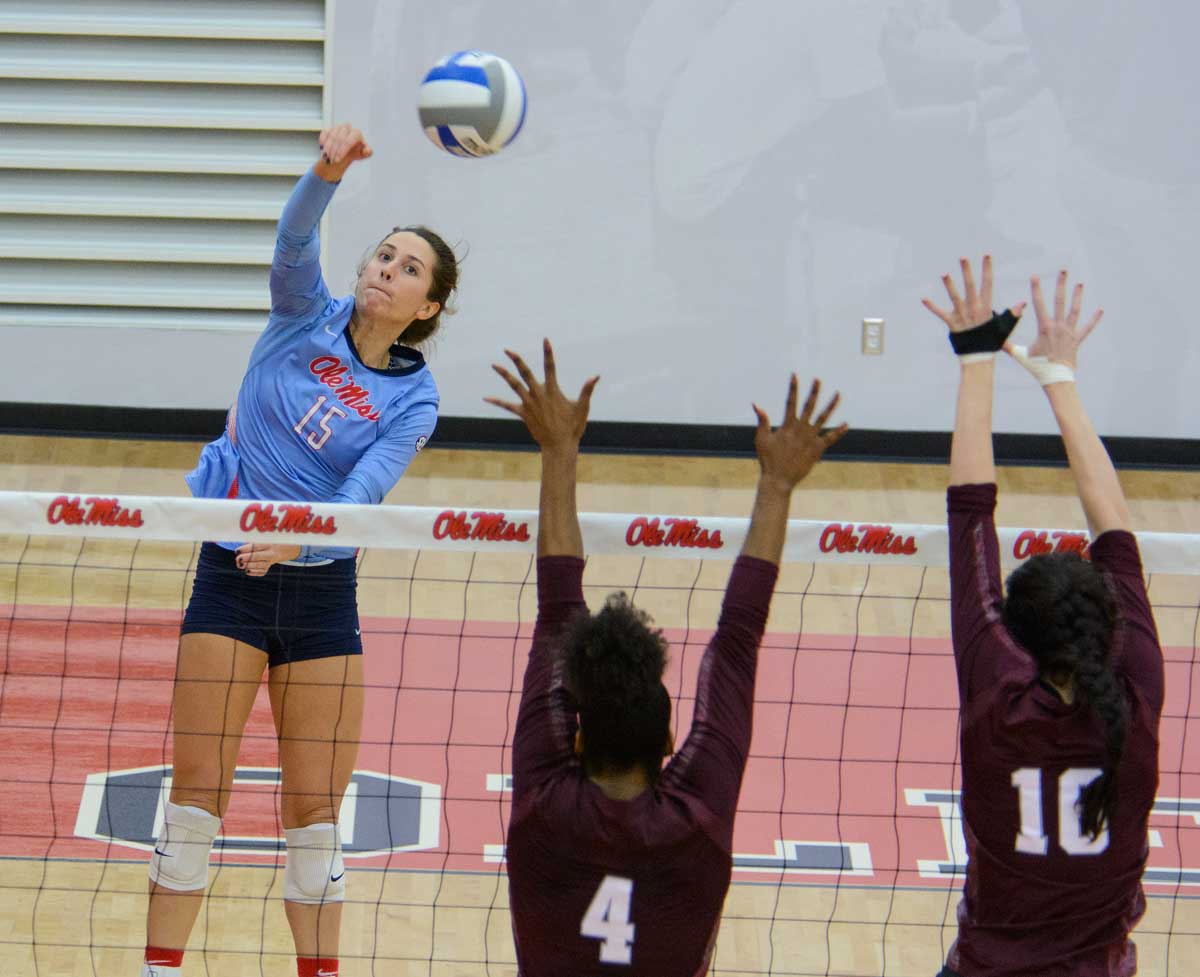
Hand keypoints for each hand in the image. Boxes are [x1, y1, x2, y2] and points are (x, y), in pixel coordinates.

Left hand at [235, 543, 301, 576]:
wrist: (283, 550)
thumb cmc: (267, 542)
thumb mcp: (262, 539)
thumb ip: (251, 542)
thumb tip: (240, 549)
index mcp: (268, 544)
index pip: (255, 546)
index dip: (245, 549)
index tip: (237, 551)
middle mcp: (270, 554)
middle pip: (257, 556)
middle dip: (246, 558)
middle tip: (238, 559)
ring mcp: (270, 562)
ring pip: (258, 566)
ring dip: (248, 566)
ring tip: (240, 565)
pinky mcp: (267, 569)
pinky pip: (260, 572)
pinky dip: (253, 572)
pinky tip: (247, 570)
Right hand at [315, 124, 372, 179]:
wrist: (347, 151)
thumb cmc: (356, 152)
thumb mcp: (363, 154)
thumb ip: (367, 152)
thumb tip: (367, 150)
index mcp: (357, 133)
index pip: (348, 141)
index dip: (342, 151)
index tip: (338, 160)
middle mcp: (347, 128)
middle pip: (339, 139)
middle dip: (334, 151)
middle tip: (332, 161)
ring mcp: (338, 127)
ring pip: (331, 136)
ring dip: (328, 149)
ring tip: (328, 158)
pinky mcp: (329, 128)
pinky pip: (324, 133)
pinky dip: (323, 141)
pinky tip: (322, 149)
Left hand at [485, 339, 598, 452]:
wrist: (559, 446)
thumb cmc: (573, 427)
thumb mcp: (582, 407)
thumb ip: (587, 390)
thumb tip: (595, 376)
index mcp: (553, 391)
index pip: (550, 367)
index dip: (548, 353)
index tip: (545, 340)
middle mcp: (538, 395)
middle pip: (526, 373)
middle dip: (517, 360)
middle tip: (508, 350)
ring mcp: (529, 404)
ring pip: (514, 386)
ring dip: (504, 375)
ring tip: (494, 365)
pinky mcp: (523, 414)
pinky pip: (508, 406)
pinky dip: (497, 401)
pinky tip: (486, 397)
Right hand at [753, 376, 847, 491]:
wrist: (779, 478)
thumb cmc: (768, 459)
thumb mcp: (761, 438)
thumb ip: (762, 420)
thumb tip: (756, 404)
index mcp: (788, 425)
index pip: (791, 402)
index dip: (793, 388)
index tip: (795, 375)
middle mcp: (801, 429)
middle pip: (810, 406)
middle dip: (814, 392)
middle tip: (818, 380)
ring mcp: (811, 438)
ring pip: (823, 418)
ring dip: (831, 406)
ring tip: (838, 394)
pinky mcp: (818, 449)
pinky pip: (831, 438)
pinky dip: (838, 431)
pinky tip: (846, 424)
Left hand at [922, 254, 1024, 331]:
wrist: (979, 356)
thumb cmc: (992, 340)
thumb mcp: (1005, 326)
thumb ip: (1014, 314)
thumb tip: (1024, 303)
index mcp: (986, 306)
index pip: (988, 283)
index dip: (987, 268)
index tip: (986, 255)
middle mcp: (973, 308)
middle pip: (970, 286)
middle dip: (967, 271)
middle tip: (963, 257)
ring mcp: (962, 315)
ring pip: (954, 296)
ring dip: (949, 284)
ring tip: (943, 273)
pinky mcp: (952, 323)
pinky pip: (940, 313)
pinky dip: (931, 306)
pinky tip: (923, 298)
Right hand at [1006, 269, 1102, 372]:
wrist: (1056, 378)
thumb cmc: (1037, 367)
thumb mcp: (1020, 355)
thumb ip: (1007, 345)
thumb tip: (993, 339)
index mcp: (1044, 327)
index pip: (1039, 304)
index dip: (1036, 289)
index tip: (1035, 276)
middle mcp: (1058, 326)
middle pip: (1060, 301)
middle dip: (1061, 284)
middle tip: (1063, 270)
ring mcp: (1069, 332)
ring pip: (1075, 310)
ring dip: (1078, 296)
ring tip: (1080, 284)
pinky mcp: (1077, 339)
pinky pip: (1087, 327)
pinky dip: (1094, 319)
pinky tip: (1101, 309)